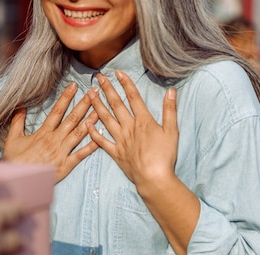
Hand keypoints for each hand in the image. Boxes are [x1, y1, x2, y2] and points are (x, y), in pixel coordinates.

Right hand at [3, 83, 99, 182]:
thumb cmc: (15, 160)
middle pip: (72, 119)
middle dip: (84, 104)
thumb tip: (20, 106)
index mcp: (43, 132)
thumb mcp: (13, 138)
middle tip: (94, 92)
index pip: (57, 111)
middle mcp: (55, 139)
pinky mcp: (65, 165)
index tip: (74, 85)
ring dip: (91, 121)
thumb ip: (17, 121)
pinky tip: (100, 138)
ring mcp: (62, 152)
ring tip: (101, 109)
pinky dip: (91, 146)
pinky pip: (80, 154)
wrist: (19, 180)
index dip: (66, 97)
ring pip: (79, 133)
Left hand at [86, 71, 178, 188]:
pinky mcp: (116, 153)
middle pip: (116, 105)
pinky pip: (102, 141)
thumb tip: (171, 91)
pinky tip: (87, 124)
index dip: (126, 84)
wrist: (153, 177)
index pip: (133, 98)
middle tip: (98, 78)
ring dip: (97, 106)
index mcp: (143, 121)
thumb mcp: (172, 131)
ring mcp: (120, 140)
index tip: (117, 73)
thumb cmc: (165, 156)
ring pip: (106, 119)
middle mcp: (129, 128)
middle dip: (107, 90)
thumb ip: (170, 110)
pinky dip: (94, 132)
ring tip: (89, 95)